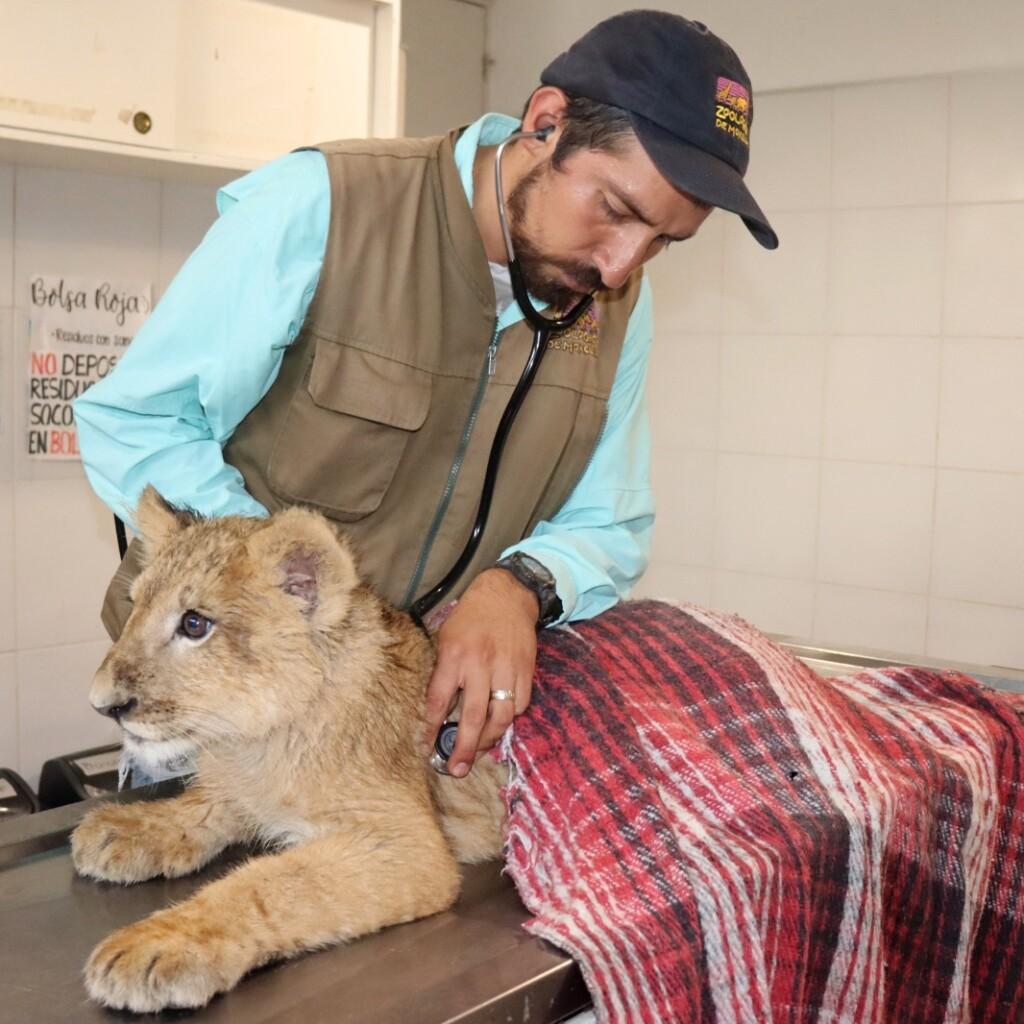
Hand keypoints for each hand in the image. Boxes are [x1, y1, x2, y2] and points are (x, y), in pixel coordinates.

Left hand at [424, 568, 538, 776]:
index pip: (439, 701)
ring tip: (480, 752)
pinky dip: (510, 717)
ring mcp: (505, 668)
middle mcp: (479, 664)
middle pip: (472, 717)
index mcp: (454, 656)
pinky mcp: (526, 669)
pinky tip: (500, 722)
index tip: (427, 748)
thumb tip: (440, 710)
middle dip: (464, 748)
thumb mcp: (446, 638)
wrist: (507, 594)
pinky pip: (520, 703)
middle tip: (457, 769)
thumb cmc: (470, 618)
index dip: (432, 728)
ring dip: (490, 739)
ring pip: (501, 716)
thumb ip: (444, 672)